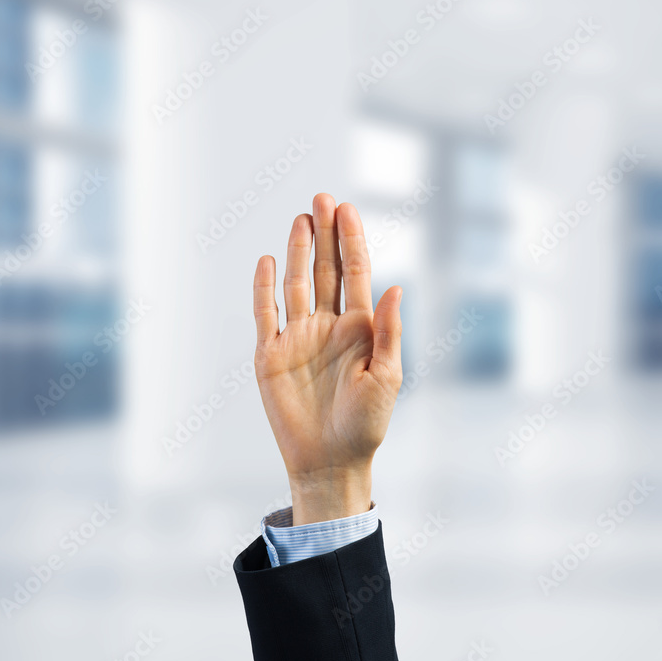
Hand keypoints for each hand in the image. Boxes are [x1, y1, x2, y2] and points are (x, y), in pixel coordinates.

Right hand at [252, 193, 402, 524]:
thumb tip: (396, 287)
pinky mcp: (270, 354)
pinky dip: (265, 287)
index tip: (347, 208)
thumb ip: (389, 331)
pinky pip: (265, 313)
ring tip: (302, 219)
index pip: (354, 272)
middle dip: (325, 234)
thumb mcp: (387, 377)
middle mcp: (327, 325)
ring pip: (296, 283)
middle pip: (324, 269)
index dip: (351, 240)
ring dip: (298, 251)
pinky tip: (268, 261)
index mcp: (359, 328)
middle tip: (322, 198)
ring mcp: (297, 337)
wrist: (329, 462)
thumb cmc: (366, 424)